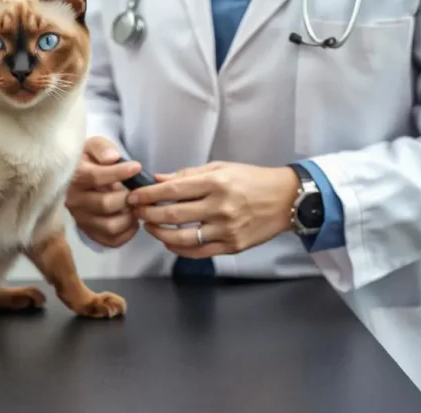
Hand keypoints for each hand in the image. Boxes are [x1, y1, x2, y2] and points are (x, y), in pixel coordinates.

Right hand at [65, 136, 143, 247]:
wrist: (79, 176)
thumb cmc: (89, 159)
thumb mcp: (94, 145)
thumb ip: (102, 148)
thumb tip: (112, 158)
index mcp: (72, 178)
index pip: (95, 177)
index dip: (119, 173)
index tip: (137, 167)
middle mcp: (73, 201)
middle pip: (106, 204)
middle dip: (128, 197)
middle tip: (138, 191)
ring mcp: (80, 219)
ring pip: (110, 226)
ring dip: (129, 216)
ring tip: (135, 205)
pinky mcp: (89, 233)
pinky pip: (112, 240)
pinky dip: (128, 232)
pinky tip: (132, 218)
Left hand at [126, 162, 299, 258]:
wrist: (286, 199)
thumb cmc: (252, 180)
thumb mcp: (221, 168)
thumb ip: (188, 175)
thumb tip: (158, 179)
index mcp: (216, 183)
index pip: (172, 190)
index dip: (148, 194)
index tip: (134, 196)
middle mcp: (220, 207)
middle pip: (173, 215)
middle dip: (148, 214)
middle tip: (137, 212)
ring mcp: (226, 229)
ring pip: (183, 238)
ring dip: (160, 234)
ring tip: (150, 227)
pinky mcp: (232, 246)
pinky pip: (198, 252)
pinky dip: (179, 249)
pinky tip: (169, 242)